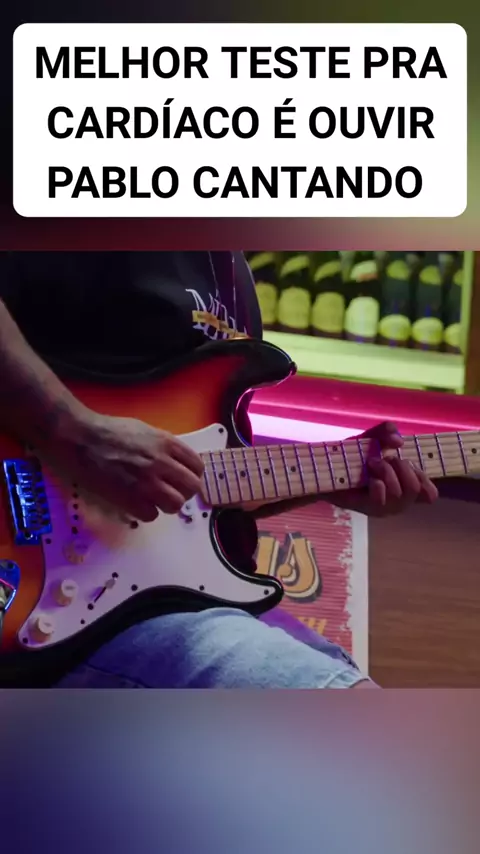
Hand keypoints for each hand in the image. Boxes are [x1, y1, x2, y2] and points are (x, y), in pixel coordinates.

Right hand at [46, 411, 204, 521]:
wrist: (78, 439)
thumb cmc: (107, 431)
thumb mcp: (143, 430)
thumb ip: (163, 446)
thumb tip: (175, 461)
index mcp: (167, 443)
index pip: (197, 466)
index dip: (191, 475)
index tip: (183, 480)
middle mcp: (162, 463)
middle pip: (192, 487)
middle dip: (183, 492)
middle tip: (170, 492)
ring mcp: (147, 482)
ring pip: (175, 504)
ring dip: (166, 504)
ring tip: (152, 500)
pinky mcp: (130, 499)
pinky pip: (152, 515)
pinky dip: (145, 512)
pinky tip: (135, 503)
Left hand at [331, 421, 437, 516]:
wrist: (326, 466)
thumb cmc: (353, 455)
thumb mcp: (372, 438)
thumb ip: (386, 432)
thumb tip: (398, 441)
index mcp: (404, 487)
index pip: (430, 494)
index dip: (426, 480)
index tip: (410, 462)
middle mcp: (397, 500)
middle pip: (415, 489)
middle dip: (403, 467)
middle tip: (388, 458)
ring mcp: (382, 507)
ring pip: (399, 493)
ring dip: (387, 472)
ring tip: (373, 462)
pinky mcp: (366, 508)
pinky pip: (381, 500)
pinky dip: (378, 483)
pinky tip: (369, 477)